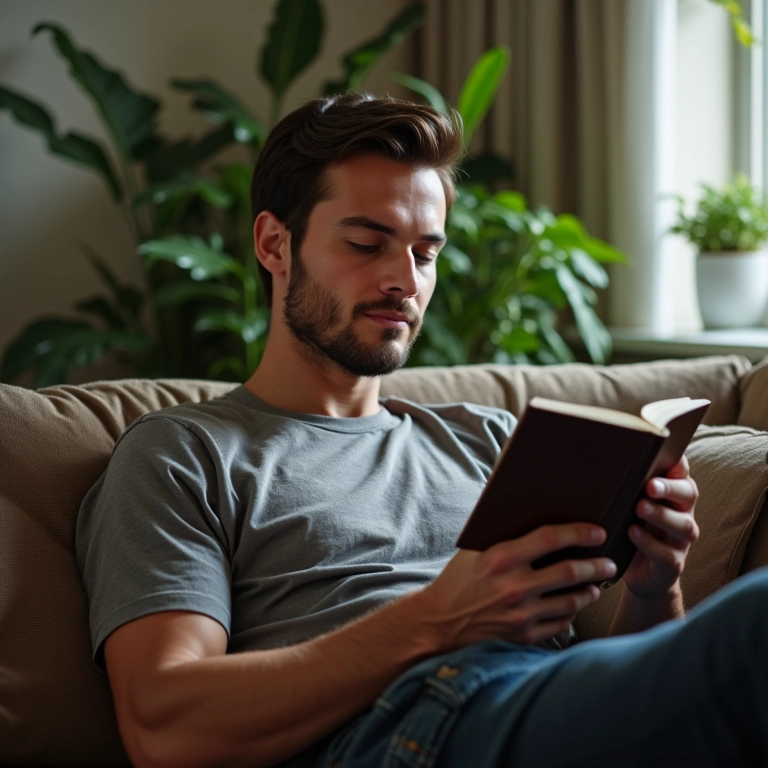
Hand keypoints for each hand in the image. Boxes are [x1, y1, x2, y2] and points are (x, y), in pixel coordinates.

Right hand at [421, 523, 616, 648]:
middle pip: (569, 572)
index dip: (579, 533)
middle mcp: (513, 586)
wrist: (439, 620)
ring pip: (571, 601)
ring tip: (596, 585)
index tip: (598, 532)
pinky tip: (574, 606)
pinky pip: (560, 625)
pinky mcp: (522, 635)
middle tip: (609, 562)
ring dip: (589, 591)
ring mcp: (520, 614)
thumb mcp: (475, 549)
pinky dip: (571, 614)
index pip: (550, 539)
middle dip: (596, 565)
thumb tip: (536, 512)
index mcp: (501, 558)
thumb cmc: (459, 578)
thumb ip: (505, 536)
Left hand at [623, 455, 699, 600]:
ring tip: (640, 508)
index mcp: (672, 495)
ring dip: (662, 515)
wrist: (638, 575)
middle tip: (650, 485)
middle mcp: (682, 514)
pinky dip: (651, 543)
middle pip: (688, 494)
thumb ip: (624, 487)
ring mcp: (680, 541)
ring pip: (683, 525)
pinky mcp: (673, 564)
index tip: (667, 454)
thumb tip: (600, 461)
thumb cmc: (629, 530)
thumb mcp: (626, 507)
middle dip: (670, 488)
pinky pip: (668, 554)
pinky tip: (633, 533)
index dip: (678, 464)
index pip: (681, 473)